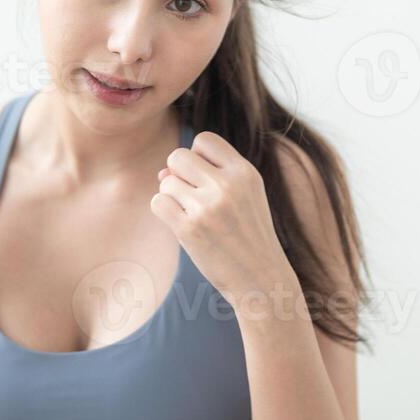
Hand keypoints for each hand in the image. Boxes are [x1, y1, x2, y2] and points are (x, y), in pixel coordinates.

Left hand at [149, 131, 289, 303]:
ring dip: (172, 197)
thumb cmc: (248, 235)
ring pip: (165, 182)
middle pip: (178, 156)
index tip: (205, 177)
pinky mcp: (190, 229)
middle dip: (178, 174)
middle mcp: (227, 185)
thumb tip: (162, 172)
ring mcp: (208, 207)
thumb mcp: (243, 197)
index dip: (196, 155)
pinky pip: (158, 203)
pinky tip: (182, 225)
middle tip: (192, 197)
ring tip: (193, 215)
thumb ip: (208, 176)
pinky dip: (164, 212)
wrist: (261, 279)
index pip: (204, 140)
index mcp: (245, 173)